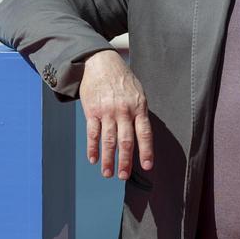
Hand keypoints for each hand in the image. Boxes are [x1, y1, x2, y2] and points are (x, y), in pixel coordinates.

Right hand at [79, 50, 153, 179]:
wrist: (100, 62)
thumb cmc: (122, 80)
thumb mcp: (138, 93)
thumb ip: (140, 113)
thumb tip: (142, 137)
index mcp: (139, 107)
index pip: (144, 134)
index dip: (146, 151)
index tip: (147, 166)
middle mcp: (124, 111)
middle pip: (126, 141)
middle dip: (125, 161)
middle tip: (123, 176)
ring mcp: (107, 111)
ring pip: (108, 140)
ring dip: (107, 159)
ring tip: (108, 173)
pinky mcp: (92, 111)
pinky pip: (92, 133)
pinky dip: (92, 148)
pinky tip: (93, 159)